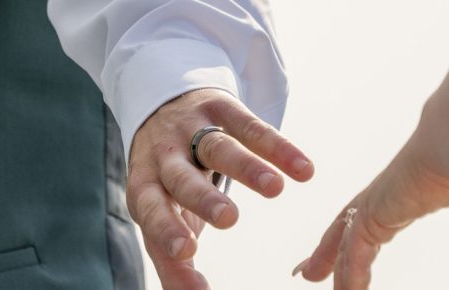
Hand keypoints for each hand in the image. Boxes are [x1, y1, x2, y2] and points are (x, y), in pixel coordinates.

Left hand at [127, 88, 313, 288]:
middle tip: (229, 219)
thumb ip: (173, 262)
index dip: (165, 229)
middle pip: (181, 178)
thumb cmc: (168, 180)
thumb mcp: (164, 214)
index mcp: (145, 187)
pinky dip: (277, 147)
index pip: (150, 210)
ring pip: (218, 148)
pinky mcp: (220, 108)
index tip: (188, 252)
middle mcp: (165, 158)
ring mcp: (192, 129)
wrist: (163, 107)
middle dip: (204, 198)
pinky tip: (303, 170)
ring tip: (275, 189)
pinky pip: (250, 125)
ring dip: (247, 168)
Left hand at [293, 144, 448, 289]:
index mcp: (409, 194)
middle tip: (309, 270)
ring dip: (327, 261)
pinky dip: (350, 273)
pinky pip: (355, 249)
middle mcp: (388, 196)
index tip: (346, 252)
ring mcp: (379, 200)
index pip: (373, 221)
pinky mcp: (377, 208)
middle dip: (327, 249)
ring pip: (344, 238)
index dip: (359, 240)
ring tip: (308, 277)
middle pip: (347, 226)